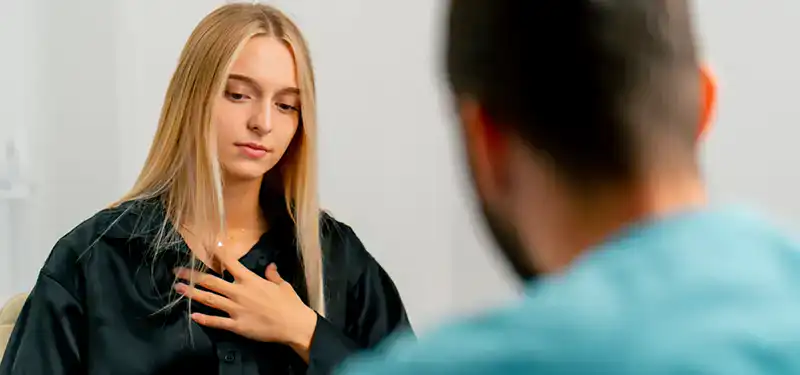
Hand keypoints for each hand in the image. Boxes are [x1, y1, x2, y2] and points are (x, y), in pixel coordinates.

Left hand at [174, 259, 317, 354]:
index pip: (230, 263)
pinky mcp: (237, 325)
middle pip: (211, 281)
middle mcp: (239, 292)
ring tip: (178, 289)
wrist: (293, 325)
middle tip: (178, 272)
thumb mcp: (282, 285)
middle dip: (193, 275)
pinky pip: (216, 321)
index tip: (207, 245)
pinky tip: (193, 315)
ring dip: (192, 293)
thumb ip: (273, 275)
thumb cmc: (289, 304)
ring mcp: (236, 309)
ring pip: (209, 299)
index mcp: (250, 280)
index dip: (218, 253)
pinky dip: (204, 318)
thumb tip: (270, 266)